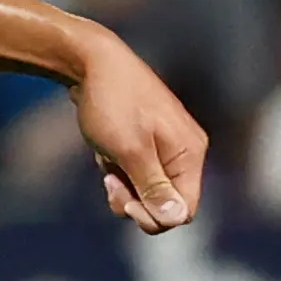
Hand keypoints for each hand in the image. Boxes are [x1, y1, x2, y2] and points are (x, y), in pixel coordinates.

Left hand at [70, 28, 206, 231]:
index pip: (185, 210)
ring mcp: (166, 148)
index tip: (126, 201)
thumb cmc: (111, 103)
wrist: (90, 62)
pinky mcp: (146, 144)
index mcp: (190, 153)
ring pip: (147, 193)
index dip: (155, 217)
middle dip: (136, 203)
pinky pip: (135, 175)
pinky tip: (105, 154)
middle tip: (110, 182)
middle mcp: (184, 152)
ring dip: (123, 188)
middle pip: (166, 205)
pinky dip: (118, 172)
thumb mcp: (130, 150)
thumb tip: (176, 218)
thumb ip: (153, 186)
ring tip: (107, 163)